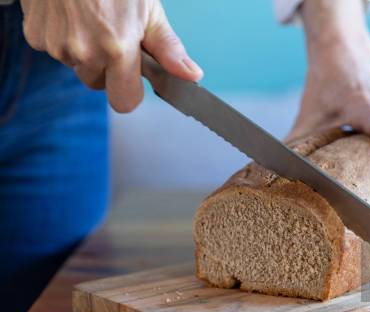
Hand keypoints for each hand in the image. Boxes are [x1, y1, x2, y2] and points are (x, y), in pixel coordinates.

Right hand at [20, 0, 202, 112]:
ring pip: (77, 66)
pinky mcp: (36, 36)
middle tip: (112, 35)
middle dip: (107, 69)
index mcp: (117, 50)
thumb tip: (192, 76)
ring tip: (91, 18)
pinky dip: (63, 37)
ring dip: (85, 51)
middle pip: (99, 84)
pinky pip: (55, 50)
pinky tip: (70, 14)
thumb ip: (168, 48)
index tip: (134, 76)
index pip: (125, 102)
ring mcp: (57, 46)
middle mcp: (85, 53)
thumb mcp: (149, 9)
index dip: (131, 90)